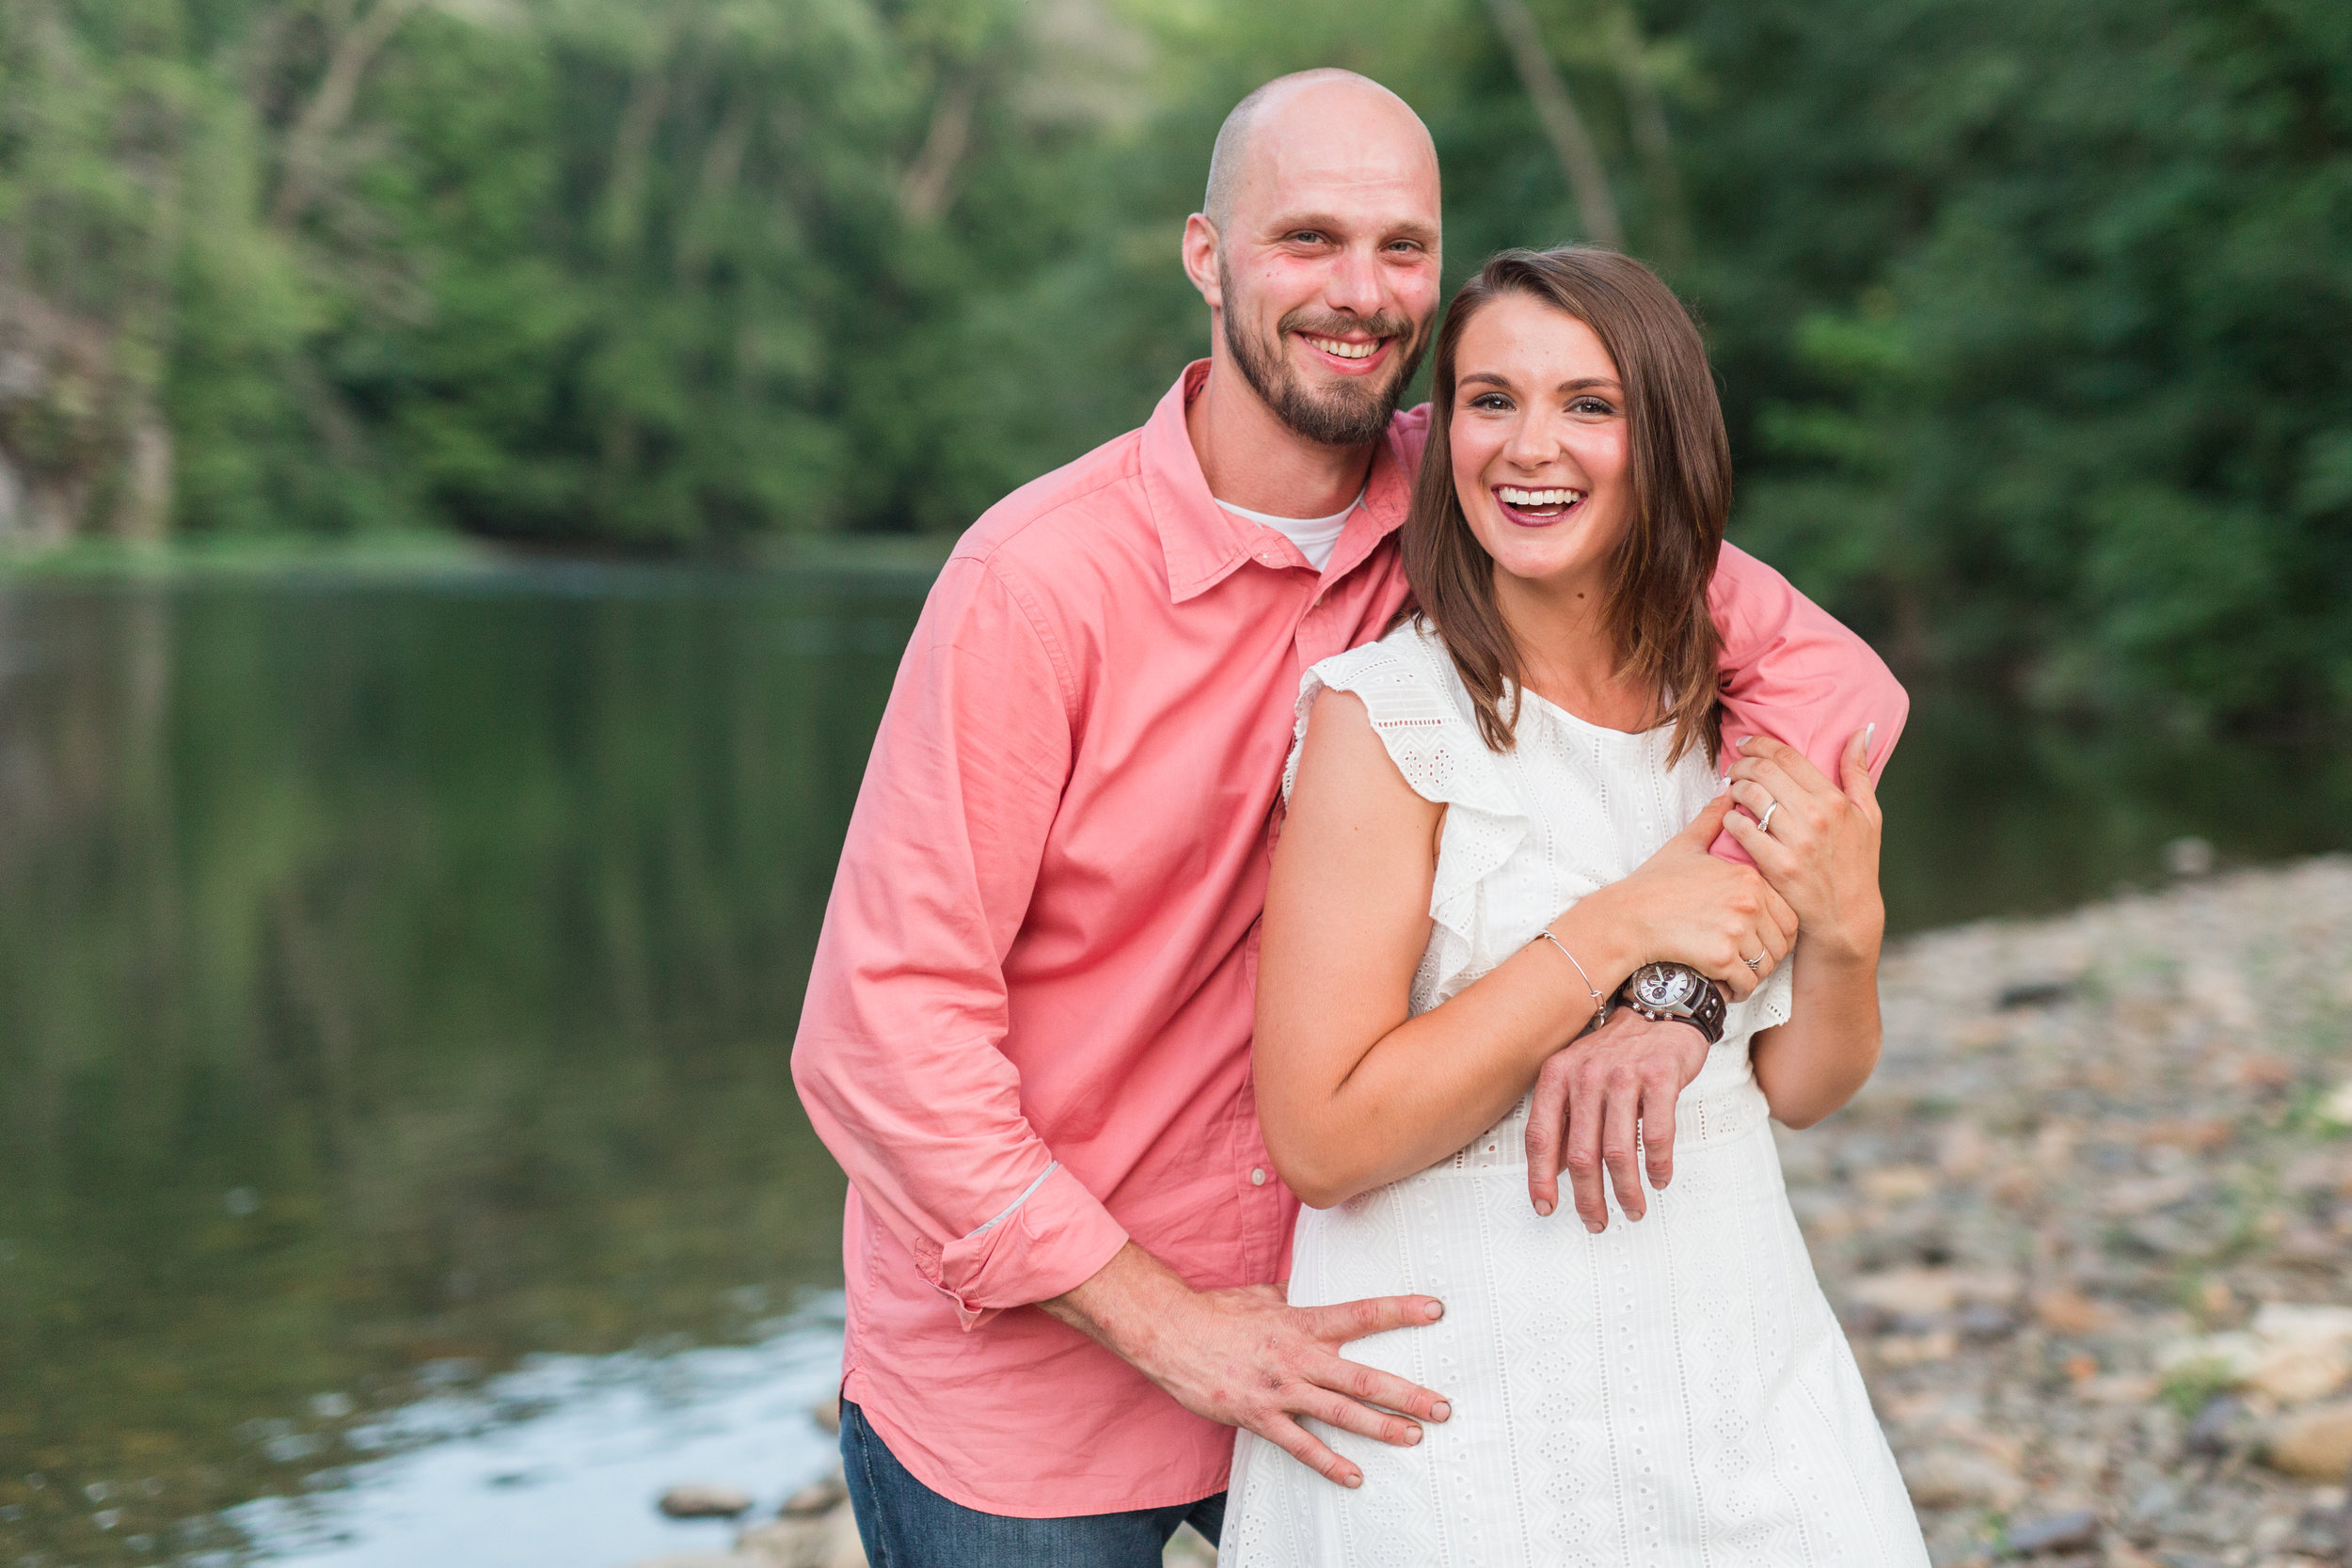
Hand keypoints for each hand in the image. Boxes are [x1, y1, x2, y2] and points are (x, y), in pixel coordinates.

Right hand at [1041, 1243, 1449, 1487]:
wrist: (1169, 1333)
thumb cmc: (1217, 1312)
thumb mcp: (1264, 1295)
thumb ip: (1296, 1297)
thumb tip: (1314, 1290)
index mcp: (1302, 1322)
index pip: (1361, 1314)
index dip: (1400, 1311)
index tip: (1436, 1311)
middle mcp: (1298, 1357)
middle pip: (1362, 1377)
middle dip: (1407, 1393)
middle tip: (1443, 1406)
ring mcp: (1280, 1390)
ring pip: (1340, 1413)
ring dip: (1381, 1428)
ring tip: (1415, 1436)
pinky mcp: (1259, 1416)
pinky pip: (1301, 1445)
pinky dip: (1329, 1463)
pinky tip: (1355, 1475)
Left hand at [1525, 1007, 1710, 1228]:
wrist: (1661, 1009)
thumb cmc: (1617, 1051)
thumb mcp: (1577, 1074)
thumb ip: (1564, 1116)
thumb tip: (1555, 1171)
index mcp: (1557, 1075)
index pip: (1540, 1136)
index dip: (1540, 1178)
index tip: (1545, 1207)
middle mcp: (1586, 1075)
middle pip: (1580, 1154)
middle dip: (1588, 1198)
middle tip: (1596, 1221)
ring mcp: (1623, 1075)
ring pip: (1618, 1152)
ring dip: (1626, 1190)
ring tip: (1632, 1209)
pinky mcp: (1660, 1077)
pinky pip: (1657, 1134)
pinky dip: (1658, 1165)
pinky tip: (1658, 1178)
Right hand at [1580, 795, 1797, 999]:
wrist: (1626, 916)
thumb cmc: (1653, 884)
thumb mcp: (1685, 846)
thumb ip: (1712, 821)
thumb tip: (1727, 792)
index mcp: (1747, 877)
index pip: (1788, 914)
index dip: (1778, 931)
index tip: (1759, 939)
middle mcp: (1748, 902)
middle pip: (1783, 942)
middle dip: (1769, 956)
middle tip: (1749, 961)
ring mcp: (1736, 929)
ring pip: (1767, 965)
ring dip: (1755, 975)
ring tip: (1737, 975)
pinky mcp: (1720, 956)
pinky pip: (1747, 982)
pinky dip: (1739, 989)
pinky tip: (1724, 985)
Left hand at [1723, 729, 1884, 965]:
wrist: (1846, 916)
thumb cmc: (1857, 864)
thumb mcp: (1868, 816)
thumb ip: (1858, 772)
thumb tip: (1861, 732)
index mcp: (1835, 800)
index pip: (1787, 757)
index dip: (1760, 743)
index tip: (1747, 743)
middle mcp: (1816, 817)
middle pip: (1764, 771)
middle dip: (1742, 763)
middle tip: (1734, 768)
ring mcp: (1796, 842)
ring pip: (1749, 796)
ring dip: (1734, 788)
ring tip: (1732, 790)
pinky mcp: (1777, 866)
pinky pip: (1742, 830)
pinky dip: (1731, 819)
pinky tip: (1732, 819)